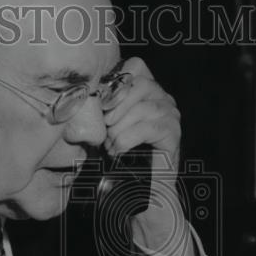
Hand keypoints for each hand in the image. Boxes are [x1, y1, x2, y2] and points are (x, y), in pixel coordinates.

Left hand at [103, 56, 181, 186]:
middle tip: (105, 126)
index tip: (100, 103)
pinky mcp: (173, 134)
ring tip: (110, 144)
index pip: (136, 65)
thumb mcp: (105, 128)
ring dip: (119, 127)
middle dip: (116, 104)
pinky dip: (127, 139)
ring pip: (143, 108)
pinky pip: (148, 128)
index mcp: (146, 91)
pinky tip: (118, 151)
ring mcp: (171, 115)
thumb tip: (82, 98)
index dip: (115, 80)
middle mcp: (162, 98)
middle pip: (140, 83)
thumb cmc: (120, 158)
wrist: (140, 189)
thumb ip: (99, 109)